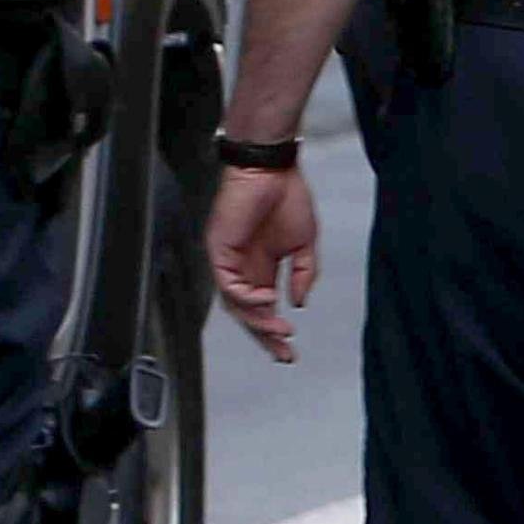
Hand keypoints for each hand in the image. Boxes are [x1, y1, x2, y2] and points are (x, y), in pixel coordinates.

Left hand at [206, 164, 318, 362]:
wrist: (273, 170)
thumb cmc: (286, 198)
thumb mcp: (304, 245)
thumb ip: (304, 275)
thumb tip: (300, 302)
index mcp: (261, 268)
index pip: (263, 308)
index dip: (274, 331)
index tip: (290, 351)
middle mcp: (242, 268)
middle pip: (246, 313)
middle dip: (265, 336)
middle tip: (283, 353)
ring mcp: (228, 260)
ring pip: (235, 304)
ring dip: (258, 320)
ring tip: (279, 330)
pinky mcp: (219, 249)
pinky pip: (228, 283)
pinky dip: (246, 297)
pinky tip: (266, 300)